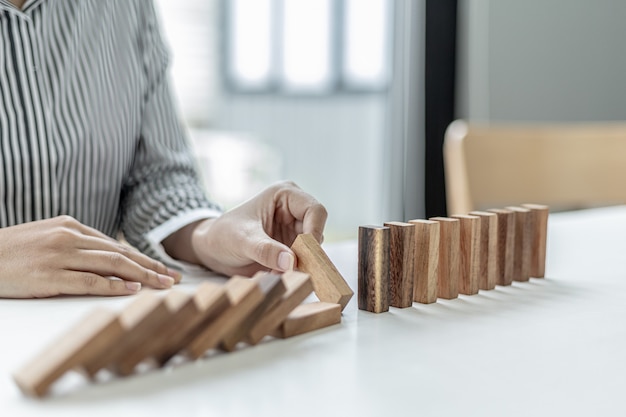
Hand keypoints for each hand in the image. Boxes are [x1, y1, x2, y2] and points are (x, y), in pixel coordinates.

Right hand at [0, 216, 180, 297]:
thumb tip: (106, 259)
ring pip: (111, 264)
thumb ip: (75, 244)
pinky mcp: (49, 274)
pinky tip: (132, 289)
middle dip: (151, 266)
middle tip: (174, 277)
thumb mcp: (46, 238)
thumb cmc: (12, 251)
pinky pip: (89, 280)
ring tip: (163, 284)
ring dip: (141, 275)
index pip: (116, 244)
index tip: (163, 268)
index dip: (142, 257)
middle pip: (120, 253)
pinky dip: (113, 285)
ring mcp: (60, 255)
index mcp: (71, 226)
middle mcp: (69, 237)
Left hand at [174, 181, 326, 276]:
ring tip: (276, 272)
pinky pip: (303, 262)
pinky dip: (293, 271)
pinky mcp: (292, 248)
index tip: (305, 254)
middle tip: (292, 270)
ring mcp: (294, 230)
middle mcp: (294, 210)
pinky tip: (275, 274)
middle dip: (307, 253)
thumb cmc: (223, 235)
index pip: (314, 210)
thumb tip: (291, 261)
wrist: (212, 250)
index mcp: (284, 195)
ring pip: (312, 250)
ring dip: (299, 265)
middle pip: (317, 231)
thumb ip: (266, 250)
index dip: (315, 231)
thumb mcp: (242, 241)